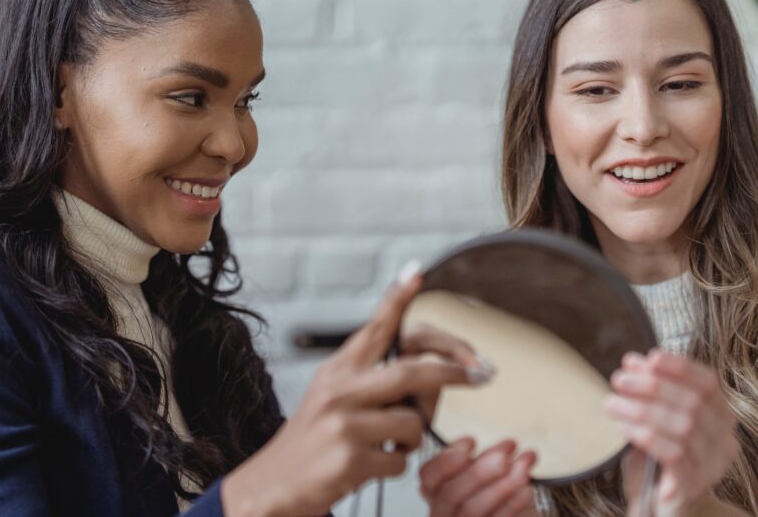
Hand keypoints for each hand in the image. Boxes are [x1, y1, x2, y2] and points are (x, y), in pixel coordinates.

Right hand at [222, 265, 488, 516]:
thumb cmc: (315, 440)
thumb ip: (375, 381)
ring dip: (415, 437)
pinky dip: (398, 464)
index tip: (416, 273)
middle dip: (454, 371)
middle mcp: (340, 390)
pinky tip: (374, 465)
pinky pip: (402, 460)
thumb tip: (432, 377)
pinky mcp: (350, 458)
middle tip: (482, 373)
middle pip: (411, 371)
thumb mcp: (334, 397)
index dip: (397, 299)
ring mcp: (344, 424)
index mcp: (339, 370)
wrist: (275, 485)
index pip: (374, 327)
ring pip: (412, 422)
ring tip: (393, 444)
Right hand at [419, 438, 539, 516]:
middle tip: (504, 455)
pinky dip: (512, 504)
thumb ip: (480, 462)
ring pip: (471, 510)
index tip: (472, 441)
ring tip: (525, 465)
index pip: (428, 476)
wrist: (518, 515)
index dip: (447, 458)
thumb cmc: (497, 492)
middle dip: (478, 472)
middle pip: (450, 494)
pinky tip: (527, 488)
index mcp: (436, 492)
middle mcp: (443, 513)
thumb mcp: (484, 473)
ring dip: (501, 485)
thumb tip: (491, 451)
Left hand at [606, 349, 738, 514]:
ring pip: (684, 427)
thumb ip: (651, 393)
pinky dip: (647, 435)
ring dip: (643, 408)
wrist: (660, 508)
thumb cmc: (658, 458)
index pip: (710, 384)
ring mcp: (711, 465)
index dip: (680, 367)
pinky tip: (624, 426)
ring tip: (611, 402)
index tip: (650, 357)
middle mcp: (723, 441)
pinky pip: (675, 454)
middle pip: (694, 403)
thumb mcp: (656, 420)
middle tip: (619, 379)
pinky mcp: (692, 486)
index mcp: (720, 419)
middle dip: (653, 385)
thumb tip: (632, 362)